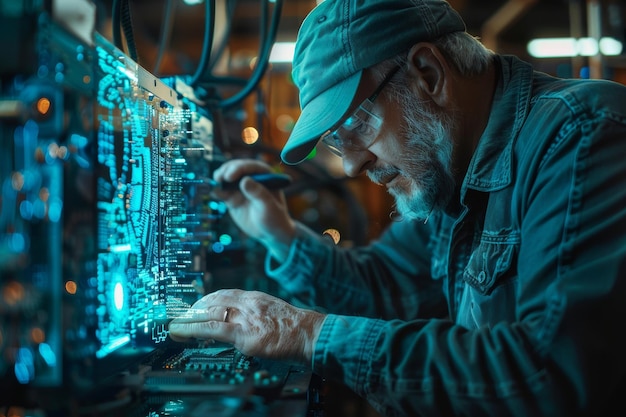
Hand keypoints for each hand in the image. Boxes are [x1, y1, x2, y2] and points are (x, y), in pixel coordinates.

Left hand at [168, 289, 325, 363]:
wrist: (309, 334)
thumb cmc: (295, 327)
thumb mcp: (273, 313)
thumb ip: (255, 315)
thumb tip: (239, 323)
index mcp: (254, 297)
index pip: (222, 294)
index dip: (204, 300)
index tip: (194, 307)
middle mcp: (246, 303)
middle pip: (211, 300)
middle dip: (192, 309)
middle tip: (180, 318)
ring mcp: (245, 318)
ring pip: (207, 313)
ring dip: (187, 320)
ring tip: (174, 327)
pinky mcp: (244, 334)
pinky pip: (212, 329)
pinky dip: (193, 329)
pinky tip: (181, 333)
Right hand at [212, 159, 295, 261]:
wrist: (269, 233)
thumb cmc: (275, 219)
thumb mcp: (269, 207)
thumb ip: (259, 194)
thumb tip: (245, 180)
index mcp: (265, 176)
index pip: (251, 167)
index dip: (239, 168)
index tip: (230, 176)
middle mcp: (252, 178)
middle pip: (237, 169)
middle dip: (227, 171)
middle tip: (219, 178)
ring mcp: (241, 188)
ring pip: (228, 178)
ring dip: (220, 178)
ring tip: (216, 182)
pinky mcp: (233, 197)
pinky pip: (223, 192)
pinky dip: (217, 192)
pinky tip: (214, 193)